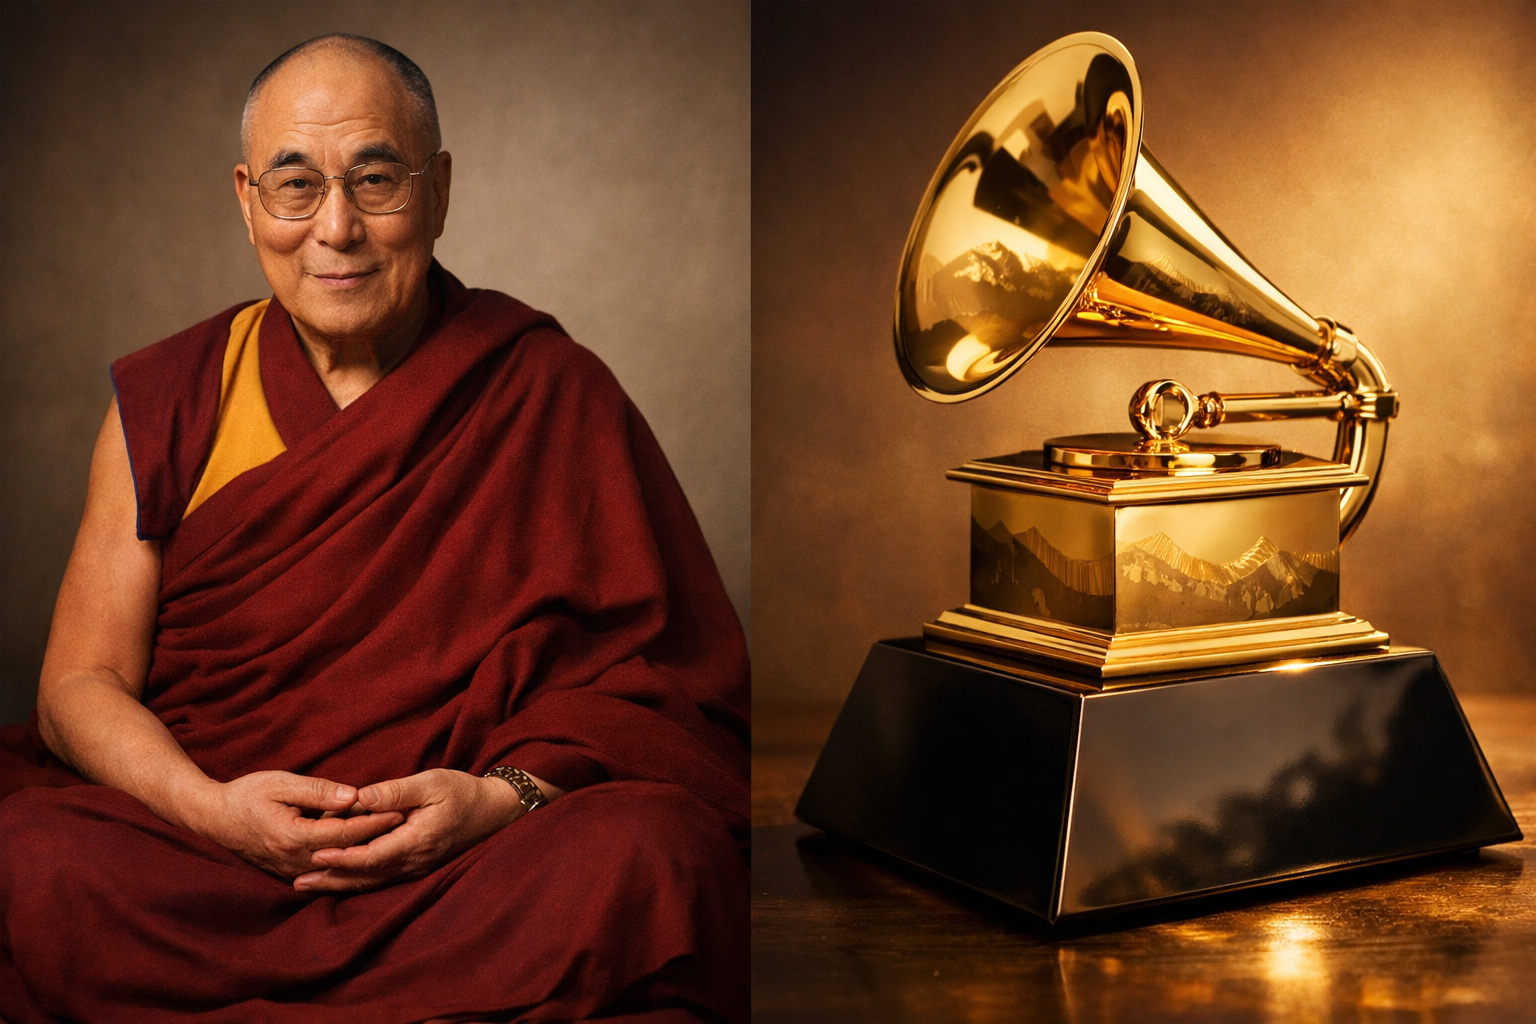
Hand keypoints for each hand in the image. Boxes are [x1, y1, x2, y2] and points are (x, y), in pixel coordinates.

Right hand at [186, 771, 404, 879]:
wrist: (213, 818)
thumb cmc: (247, 794)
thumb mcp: (282, 783)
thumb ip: (319, 791)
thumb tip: (355, 796)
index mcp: (294, 838)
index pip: (347, 833)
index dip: (375, 821)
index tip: (402, 810)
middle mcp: (295, 862)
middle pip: (348, 853)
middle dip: (378, 839)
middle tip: (410, 825)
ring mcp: (292, 872)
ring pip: (340, 865)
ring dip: (366, 852)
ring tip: (396, 837)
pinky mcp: (291, 873)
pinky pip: (327, 869)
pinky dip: (349, 860)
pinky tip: (369, 848)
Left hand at [294, 768, 525, 892]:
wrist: (494, 811)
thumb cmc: (463, 792)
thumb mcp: (432, 783)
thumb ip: (395, 791)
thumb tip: (360, 797)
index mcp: (416, 840)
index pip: (372, 856)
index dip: (343, 857)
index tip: (316, 854)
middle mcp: (414, 861)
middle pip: (366, 876)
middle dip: (331, 879)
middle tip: (297, 882)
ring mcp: (416, 868)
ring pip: (372, 882)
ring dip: (339, 884)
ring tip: (309, 885)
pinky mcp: (416, 866)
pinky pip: (381, 878)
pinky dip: (357, 879)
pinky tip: (340, 879)